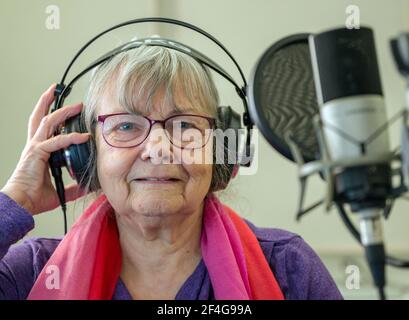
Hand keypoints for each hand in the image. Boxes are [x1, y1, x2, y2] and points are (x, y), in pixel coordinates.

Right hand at [1, 84, 90, 214]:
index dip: (54, 117)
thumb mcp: (60, 191)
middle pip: (41, 117)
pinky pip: (56, 141)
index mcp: (38, 152)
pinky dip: (71, 138)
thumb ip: (73, 187)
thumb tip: (86, 187)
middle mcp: (35, 146)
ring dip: (62, 111)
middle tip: (58, 89)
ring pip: (48, 122)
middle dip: (48, 102)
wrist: (21, 204)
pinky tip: (84, 136)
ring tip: (76, 105)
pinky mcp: (37, 153)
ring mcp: (35, 148)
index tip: (65, 111)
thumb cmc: (34, 197)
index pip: (45, 129)